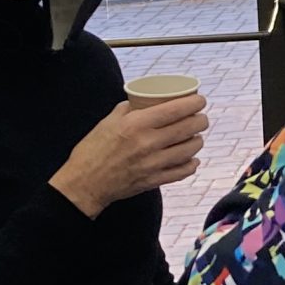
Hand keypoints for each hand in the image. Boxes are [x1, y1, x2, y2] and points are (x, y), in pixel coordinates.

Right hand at [49, 94, 208, 217]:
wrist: (83, 184)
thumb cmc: (92, 150)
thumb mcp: (108, 121)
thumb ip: (129, 109)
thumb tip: (143, 101)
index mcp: (136, 124)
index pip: (176, 110)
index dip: (194, 103)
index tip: (200, 100)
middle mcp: (148, 143)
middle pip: (189, 128)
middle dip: (201, 120)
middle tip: (200, 118)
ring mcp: (153, 164)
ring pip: (190, 150)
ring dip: (197, 141)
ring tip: (196, 137)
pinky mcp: (154, 180)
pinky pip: (182, 172)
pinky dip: (191, 164)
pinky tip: (191, 159)